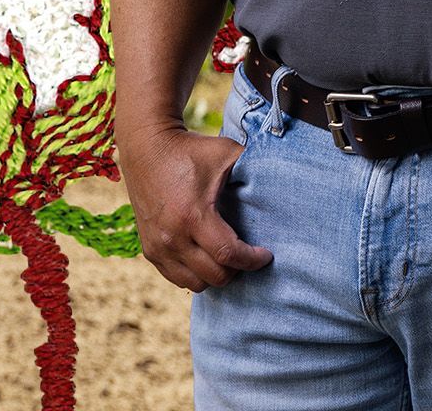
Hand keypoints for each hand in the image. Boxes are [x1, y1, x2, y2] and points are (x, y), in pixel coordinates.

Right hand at [115, 124, 271, 291]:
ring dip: (216, 275)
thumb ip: (254, 168)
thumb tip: (284, 179)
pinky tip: (208, 257)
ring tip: (229, 257)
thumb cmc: (191, 151)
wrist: (147, 148)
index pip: (228, 255)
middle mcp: (172, 237)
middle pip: (214, 275)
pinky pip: (177, 277)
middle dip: (238, 269)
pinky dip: (196, 273)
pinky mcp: (149, 250)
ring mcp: (157, 247)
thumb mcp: (226, 153)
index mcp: (193, 216)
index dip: (252, 260)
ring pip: (196, 283)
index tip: (266, 255)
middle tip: (249, 255)